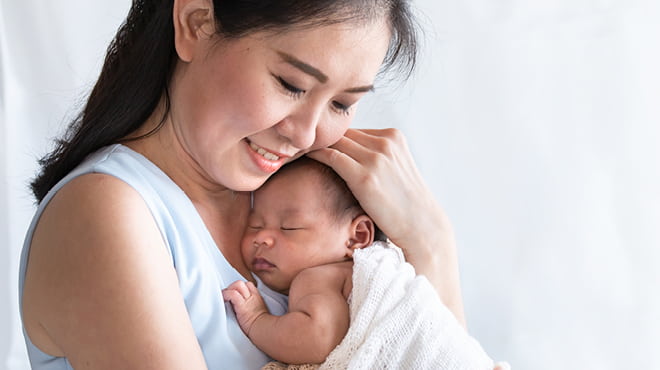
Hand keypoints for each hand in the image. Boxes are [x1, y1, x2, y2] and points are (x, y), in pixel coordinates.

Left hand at [222, 280, 268, 336]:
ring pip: (238, 284)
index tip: (233, 294)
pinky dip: (226, 294)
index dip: (240, 288)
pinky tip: (223, 299)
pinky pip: (233, 294)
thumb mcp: (257, 312)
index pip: (248, 285)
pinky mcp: (242, 305)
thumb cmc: (259, 326)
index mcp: (256, 298)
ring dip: (229, 289)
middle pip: (242, 283)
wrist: (263, 331)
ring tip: (225, 297)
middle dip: (233, 287)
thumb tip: (240, 308)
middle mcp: (253, 296)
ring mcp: (248, 300)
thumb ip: (251, 307)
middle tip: (228, 296)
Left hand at [307, 128, 464, 325]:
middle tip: (295, 142)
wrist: (422, 228)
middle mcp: (385, 142)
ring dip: (313, 144)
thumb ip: (375, 157)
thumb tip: (347, 155)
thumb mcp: (394, 171)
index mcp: (393, 136)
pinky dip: (313, 154)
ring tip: (293, 149)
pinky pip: (330, 156)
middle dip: (321, 138)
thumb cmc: (404, 205)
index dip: (333, 138)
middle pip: (342, 132)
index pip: (353, 130)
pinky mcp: (365, 176)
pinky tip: (301, 159)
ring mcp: (376, 157)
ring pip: (333, 141)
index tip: (312, 143)